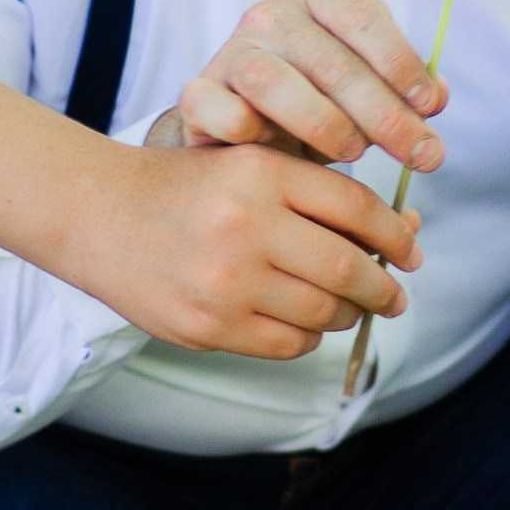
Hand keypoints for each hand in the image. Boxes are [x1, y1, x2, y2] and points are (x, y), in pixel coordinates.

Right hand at [80, 139, 424, 357]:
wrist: (99, 215)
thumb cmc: (190, 188)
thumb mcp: (252, 165)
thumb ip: (323, 192)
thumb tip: (408, 233)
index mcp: (261, 173)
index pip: (357, 209)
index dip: (396, 236)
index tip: (410, 252)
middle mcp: (244, 225)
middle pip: (347, 269)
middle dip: (382, 288)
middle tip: (393, 295)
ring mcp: (224, 282)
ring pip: (322, 313)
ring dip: (347, 314)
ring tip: (347, 308)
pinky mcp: (208, 327)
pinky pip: (287, 344)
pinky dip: (308, 337)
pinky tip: (302, 322)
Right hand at [172, 0, 448, 175]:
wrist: (247, 131)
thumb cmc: (320, 102)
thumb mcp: (369, 88)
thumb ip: (405, 88)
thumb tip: (435, 99)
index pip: (363, 17)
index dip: (402, 63)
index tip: (430, 108)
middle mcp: (270, 14)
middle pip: (331, 60)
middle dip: (384, 114)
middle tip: (419, 155)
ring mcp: (230, 52)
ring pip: (273, 81)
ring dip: (324, 124)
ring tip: (354, 154)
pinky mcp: (198, 94)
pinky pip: (217, 109)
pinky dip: (246, 130)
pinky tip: (277, 152)